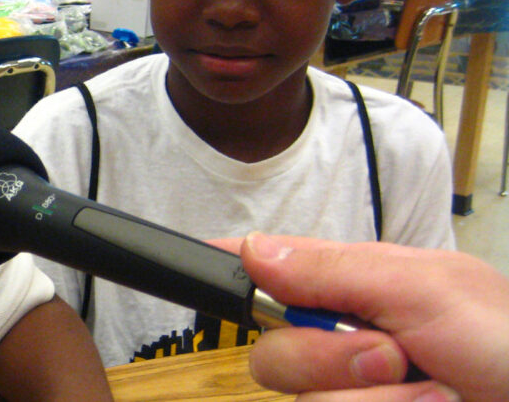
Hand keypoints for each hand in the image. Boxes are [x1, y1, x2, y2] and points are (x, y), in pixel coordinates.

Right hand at [242, 232, 508, 400]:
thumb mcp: (428, 290)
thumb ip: (335, 271)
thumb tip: (253, 249)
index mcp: (357, 292)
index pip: (270, 272)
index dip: (228, 268)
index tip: (198, 263)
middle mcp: (347, 349)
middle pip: (273, 358)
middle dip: (330, 360)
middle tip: (394, 353)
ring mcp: (357, 398)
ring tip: (437, 394)